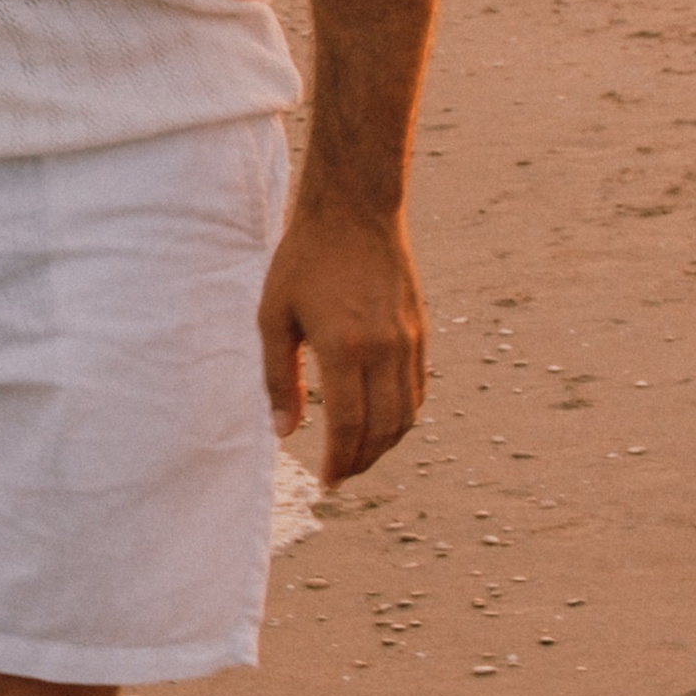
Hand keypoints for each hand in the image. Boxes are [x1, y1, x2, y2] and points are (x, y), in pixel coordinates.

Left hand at [258, 196, 425, 487]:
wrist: (354, 211)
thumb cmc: (304, 260)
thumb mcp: (274, 316)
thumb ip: (278, 378)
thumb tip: (284, 432)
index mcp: (344, 347)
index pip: (348, 425)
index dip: (338, 461)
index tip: (325, 484)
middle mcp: (384, 349)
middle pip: (383, 428)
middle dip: (361, 461)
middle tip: (339, 476)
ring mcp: (409, 341)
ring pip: (406, 414)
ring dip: (385, 445)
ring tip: (358, 456)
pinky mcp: (421, 331)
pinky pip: (417, 389)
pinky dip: (403, 416)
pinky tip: (382, 423)